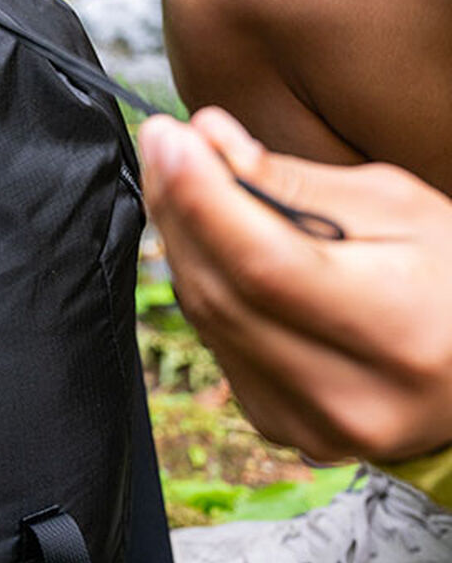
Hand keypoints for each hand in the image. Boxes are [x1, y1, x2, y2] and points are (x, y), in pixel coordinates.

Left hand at [139, 106, 451, 465]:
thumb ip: (298, 181)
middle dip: (181, 207)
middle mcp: (349, 396)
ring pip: (207, 319)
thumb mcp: (398, 207)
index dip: (203, 198)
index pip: (265, 266)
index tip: (170, 136)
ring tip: (183, 177)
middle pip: (223, 293)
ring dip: (183, 242)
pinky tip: (210, 240)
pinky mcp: (282, 426)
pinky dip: (205, 284)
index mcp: (396, 332)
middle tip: (166, 141)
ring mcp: (310, 423)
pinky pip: (217, 342)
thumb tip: (210, 138)